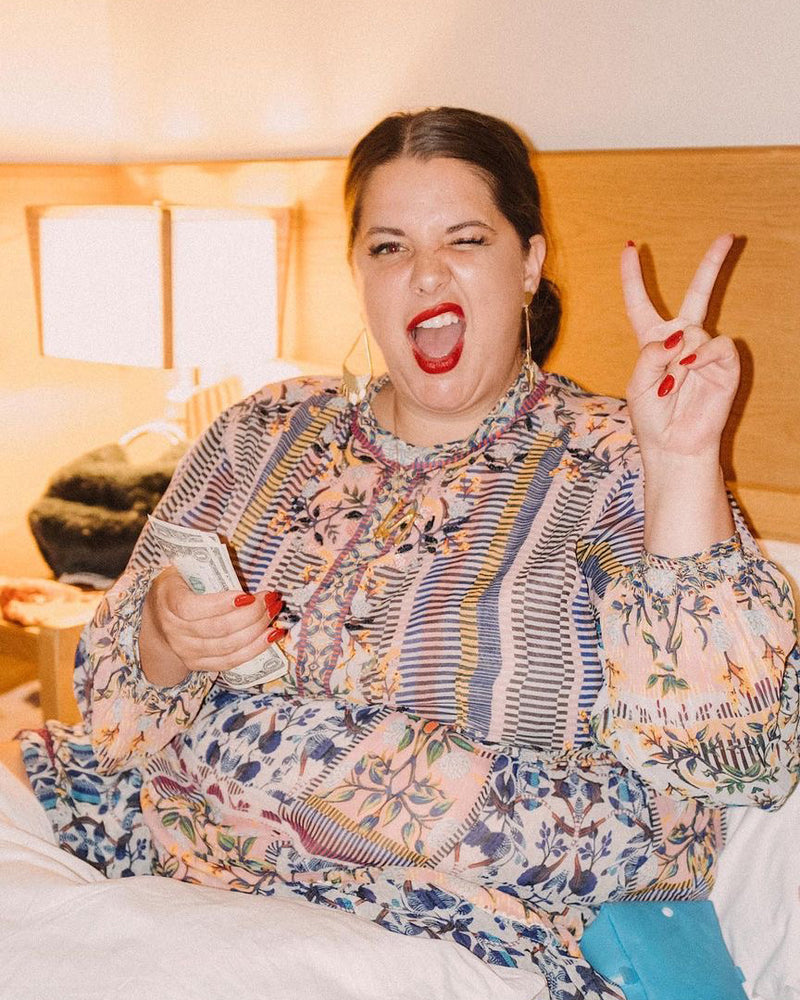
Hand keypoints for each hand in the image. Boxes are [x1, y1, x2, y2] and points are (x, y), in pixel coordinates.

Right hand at [139, 567, 283, 686]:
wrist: (157, 620)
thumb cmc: (179, 587)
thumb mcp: (183, 570)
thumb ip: (205, 567)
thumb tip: (240, 556)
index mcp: (168, 601)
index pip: (191, 608)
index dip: (221, 604)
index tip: (247, 596)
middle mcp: (173, 630)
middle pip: (217, 628)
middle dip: (251, 614)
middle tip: (271, 599)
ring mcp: (185, 651)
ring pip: (227, 646)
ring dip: (257, 630)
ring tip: (274, 613)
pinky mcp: (198, 664)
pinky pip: (230, 662)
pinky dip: (254, 649)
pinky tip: (271, 636)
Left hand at [621, 234, 739, 464]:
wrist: (674, 445)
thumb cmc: (652, 417)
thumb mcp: (638, 384)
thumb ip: (650, 354)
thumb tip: (679, 336)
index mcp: (653, 342)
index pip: (640, 304)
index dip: (633, 277)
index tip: (629, 248)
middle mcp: (681, 341)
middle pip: (697, 294)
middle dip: (712, 265)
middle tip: (729, 236)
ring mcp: (704, 350)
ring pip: (694, 331)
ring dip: (680, 357)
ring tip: (673, 383)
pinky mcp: (724, 364)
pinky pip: (716, 345)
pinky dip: (701, 357)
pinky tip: (691, 370)